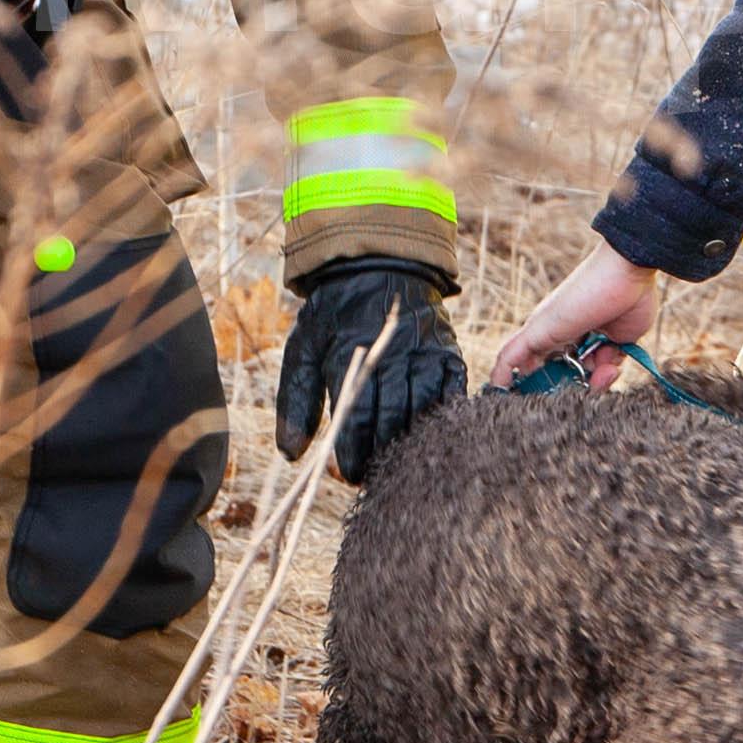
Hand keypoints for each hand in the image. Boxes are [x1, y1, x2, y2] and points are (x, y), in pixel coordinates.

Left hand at [276, 260, 464, 481]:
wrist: (378, 266)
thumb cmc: (335, 315)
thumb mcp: (304, 348)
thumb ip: (296, 401)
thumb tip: (290, 455)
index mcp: (351, 354)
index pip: (357, 419)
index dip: (355, 454)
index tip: (348, 476)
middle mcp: (393, 354)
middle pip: (392, 421)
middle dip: (381, 456)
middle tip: (373, 476)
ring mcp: (425, 353)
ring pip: (423, 412)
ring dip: (410, 444)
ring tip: (397, 464)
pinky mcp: (449, 352)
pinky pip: (452, 395)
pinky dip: (441, 420)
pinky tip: (428, 437)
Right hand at [491, 241, 665, 385]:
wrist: (627, 274)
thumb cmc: (580, 295)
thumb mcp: (541, 328)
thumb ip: (515, 354)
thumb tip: (494, 382)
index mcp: (544, 335)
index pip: (529, 369)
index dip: (529, 388)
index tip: (532, 406)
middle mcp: (566, 341)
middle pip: (562, 380)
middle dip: (570, 388)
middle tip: (580, 386)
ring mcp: (591, 343)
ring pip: (588, 378)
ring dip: (597, 378)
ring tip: (606, 365)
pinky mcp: (616, 343)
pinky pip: (610, 369)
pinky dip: (613, 368)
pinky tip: (614, 355)